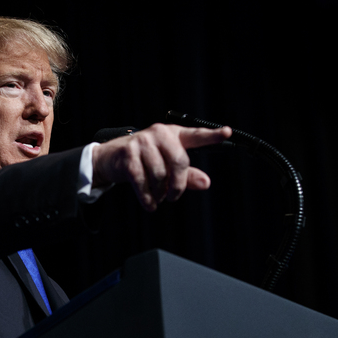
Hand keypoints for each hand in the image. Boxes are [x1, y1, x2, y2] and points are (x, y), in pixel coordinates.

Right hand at [91, 123, 231, 210]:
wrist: (111, 158)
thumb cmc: (144, 160)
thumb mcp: (167, 165)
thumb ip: (188, 175)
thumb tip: (206, 183)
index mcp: (173, 134)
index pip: (195, 135)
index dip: (212, 135)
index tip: (227, 133)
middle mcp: (159, 134)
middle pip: (179, 162)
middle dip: (178, 184)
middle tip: (174, 196)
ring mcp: (142, 143)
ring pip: (160, 175)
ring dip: (160, 193)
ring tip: (158, 197)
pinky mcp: (128, 155)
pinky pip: (142, 182)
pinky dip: (148, 198)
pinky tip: (150, 204)